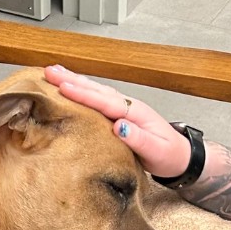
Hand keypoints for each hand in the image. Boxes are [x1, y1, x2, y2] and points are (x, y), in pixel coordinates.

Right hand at [43, 64, 190, 178]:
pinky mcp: (120, 115)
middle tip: (49, 72)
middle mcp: (128, 106)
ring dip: (74, 81)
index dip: (83, 94)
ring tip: (53, 73)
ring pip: (96, 91)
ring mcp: (124, 109)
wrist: (181, 158)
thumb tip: (119, 126)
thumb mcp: (157, 151)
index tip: (63, 87)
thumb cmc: (169, 156)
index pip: (105, 101)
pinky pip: (97, 99)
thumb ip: (138, 139)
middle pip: (96, 90)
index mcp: (135, 113)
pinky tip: (71, 88)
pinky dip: (83, 91)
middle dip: (72, 80)